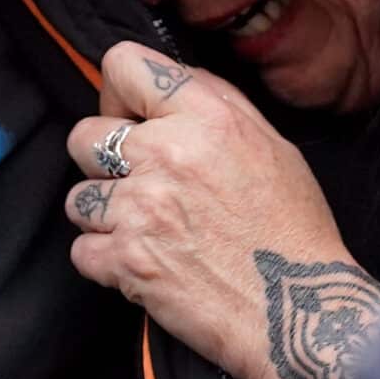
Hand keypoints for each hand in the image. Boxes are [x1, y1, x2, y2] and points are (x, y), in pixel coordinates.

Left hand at [64, 43, 379, 378]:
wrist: (301, 314)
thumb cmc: (293, 231)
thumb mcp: (272, 145)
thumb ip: (216, 104)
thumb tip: (170, 83)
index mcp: (205, 116)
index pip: (122, 65)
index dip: (118, 93)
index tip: (130, 118)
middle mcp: (166, 154)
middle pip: (83, 135)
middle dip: (101, 160)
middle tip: (135, 183)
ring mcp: (142, 209)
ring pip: (78, 197)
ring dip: (103, 214)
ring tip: (143, 229)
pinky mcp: (127, 261)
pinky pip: (81, 249)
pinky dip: (105, 260)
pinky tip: (141, 262)